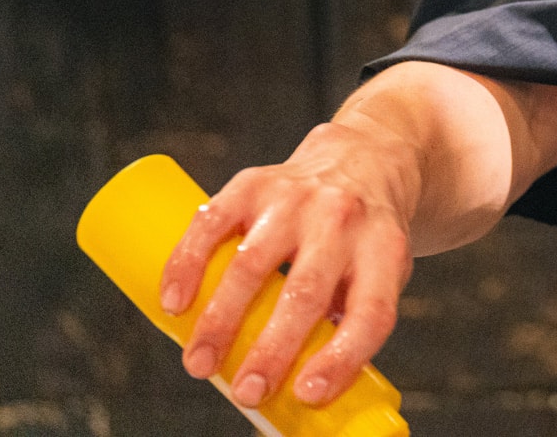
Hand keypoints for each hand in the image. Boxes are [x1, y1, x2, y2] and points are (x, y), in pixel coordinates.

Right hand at [159, 118, 419, 409]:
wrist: (365, 160)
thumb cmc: (366, 242)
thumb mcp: (382, 275)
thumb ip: (347, 324)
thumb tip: (304, 397)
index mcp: (384, 251)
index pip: (371, 311)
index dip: (342, 357)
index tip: (307, 395)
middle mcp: (345, 220)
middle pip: (306, 291)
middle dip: (271, 349)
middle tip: (246, 392)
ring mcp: (298, 198)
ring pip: (253, 262)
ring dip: (220, 320)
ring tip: (199, 364)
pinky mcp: (256, 183)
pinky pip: (214, 221)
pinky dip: (188, 263)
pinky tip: (172, 302)